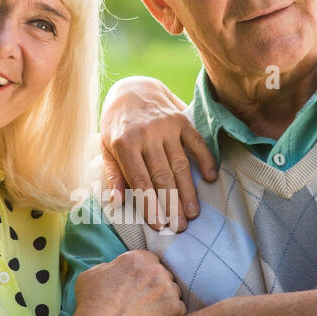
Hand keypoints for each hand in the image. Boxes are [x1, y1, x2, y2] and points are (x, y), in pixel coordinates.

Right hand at [73, 250, 184, 315]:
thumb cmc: (91, 305)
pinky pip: (179, 307)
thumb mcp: (91, 275)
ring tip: (148, 313)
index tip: (137, 284)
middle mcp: (155, 270)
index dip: (143, 273)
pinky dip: (170, 315)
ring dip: (164, 298)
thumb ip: (108, 267)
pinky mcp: (175, 309)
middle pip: (162, 273)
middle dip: (155, 284)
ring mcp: (168, 289)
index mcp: (136, 258)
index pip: (148, 260)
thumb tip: (115, 268)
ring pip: (172, 290)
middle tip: (142, 300)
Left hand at [99, 76, 217, 232]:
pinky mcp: (182, 120)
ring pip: (180, 164)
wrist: (131, 88)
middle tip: (179, 227)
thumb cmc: (116, 125)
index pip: (140, 182)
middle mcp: (147, 134)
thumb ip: (113, 174)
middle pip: (163, 177)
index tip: (159, 225)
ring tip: (193, 213)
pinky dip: (206, 159)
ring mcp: (166, 126)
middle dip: (172, 205)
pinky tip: (211, 178)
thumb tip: (115, 203)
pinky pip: (197, 142)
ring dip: (188, 191)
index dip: (151, 206)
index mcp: (125, 144)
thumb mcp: (106, 147)